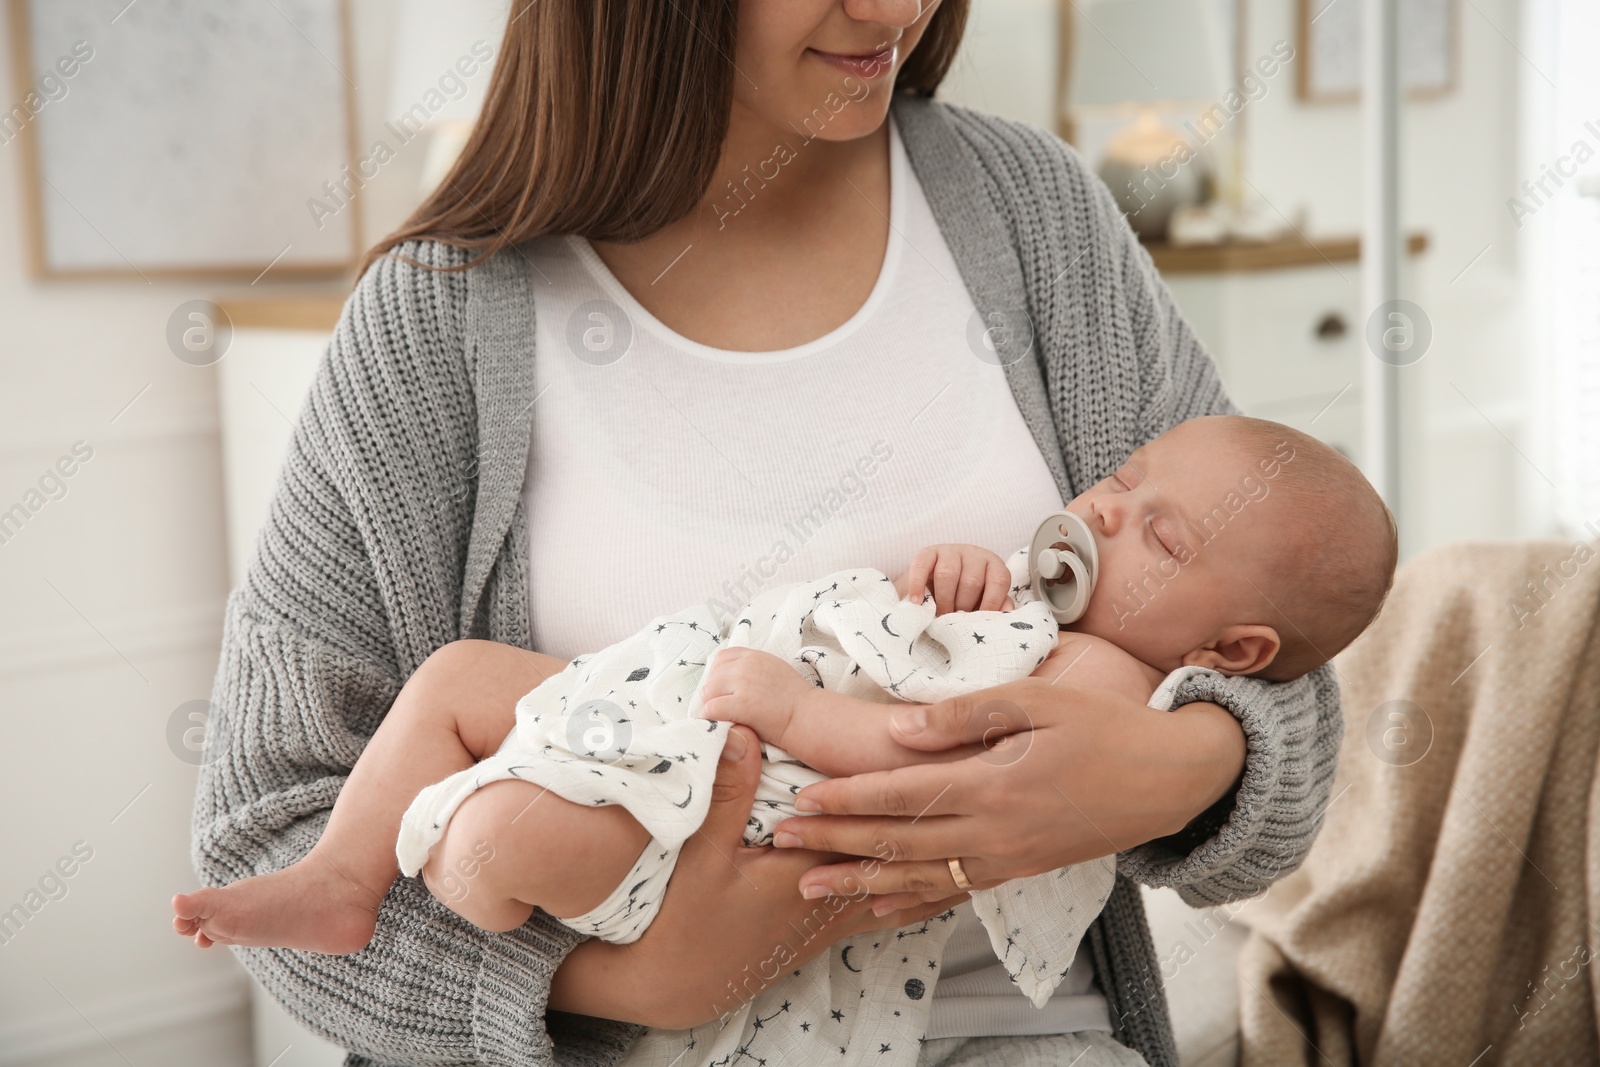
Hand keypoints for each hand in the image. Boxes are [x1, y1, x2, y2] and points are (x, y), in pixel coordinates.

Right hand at [547, 726, 967, 1029]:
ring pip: (908, 885)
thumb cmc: (685, 920)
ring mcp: (836, 920)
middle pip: (904, 858)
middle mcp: (835, 902)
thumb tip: (743, 735)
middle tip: (983, 781)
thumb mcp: (699, 852)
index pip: (874, 834)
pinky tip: (946, 872)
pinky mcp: (830, 930)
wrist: (674, 985)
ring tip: (985, 822)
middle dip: (940, 821)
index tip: (943, 755)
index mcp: (811, 876)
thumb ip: (727, 794)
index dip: (909, 794)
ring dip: (942, 854)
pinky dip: (924, 885)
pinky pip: (892, 905)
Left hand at [700, 647, 812, 747]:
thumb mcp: (774, 670)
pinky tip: (720, 725)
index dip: (717, 675)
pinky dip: (711, 719)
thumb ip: (753, 669)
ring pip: (708, 693)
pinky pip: (712, 709)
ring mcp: (744, 683)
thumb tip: (730, 680)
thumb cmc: (794, 700)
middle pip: (712, 677)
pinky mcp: (742, 704)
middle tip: (721, 710)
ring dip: (711, 707)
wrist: (809, 716)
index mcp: (755, 656)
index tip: (723, 691)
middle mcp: (747, 666)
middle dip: (713, 694)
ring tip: (721, 719)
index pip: (721, 658)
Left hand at [766, 678, 1246, 912]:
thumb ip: (967, 714)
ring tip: (810, 886)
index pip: (902, 795)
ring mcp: (1008, 858)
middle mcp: (995, 831)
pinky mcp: (1020, 869)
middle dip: (836, 842)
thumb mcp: (1039, 699)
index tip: (801, 799)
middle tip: (781, 844)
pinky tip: (878, 903)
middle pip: (898, 841)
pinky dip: (911, 900)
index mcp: (995, 784)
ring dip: (860, 880)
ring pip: (919, 876)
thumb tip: (899, 728)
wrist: (1171, 778)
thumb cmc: (1105, 726)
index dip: (847, 799)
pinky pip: (954, 891)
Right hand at [895, 544, 1014, 614]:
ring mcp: (950, 551)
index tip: (978, 622)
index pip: (999, 581)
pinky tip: (917, 601)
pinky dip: (918, 585)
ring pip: (948, 574)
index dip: (991, 603)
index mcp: (993, 565)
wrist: (932, 588)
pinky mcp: (927, 552)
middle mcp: (974, 554)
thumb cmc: (964, 598)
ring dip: (943, 600)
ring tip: (939, 616)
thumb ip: (996, 606)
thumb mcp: (983, 602)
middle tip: (955, 623)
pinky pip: (922, 566)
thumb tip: (1007, 613)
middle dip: (962, 606)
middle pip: (972, 580)